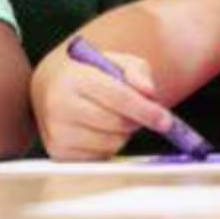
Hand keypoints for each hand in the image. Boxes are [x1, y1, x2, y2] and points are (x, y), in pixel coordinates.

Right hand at [31, 46, 173, 159]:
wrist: (53, 88)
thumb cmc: (91, 74)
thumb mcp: (116, 62)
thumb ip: (138, 71)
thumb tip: (149, 93)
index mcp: (75, 77)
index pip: (118, 97)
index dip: (146, 110)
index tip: (166, 121)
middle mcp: (60, 105)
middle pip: (117, 123)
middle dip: (136, 120)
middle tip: (137, 112)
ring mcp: (56, 131)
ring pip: (111, 143)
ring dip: (122, 134)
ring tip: (112, 117)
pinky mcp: (58, 152)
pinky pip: (100, 156)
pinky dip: (108, 145)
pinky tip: (98, 130)